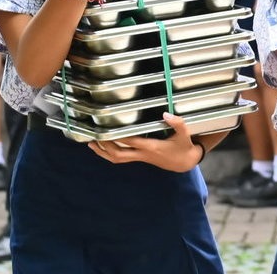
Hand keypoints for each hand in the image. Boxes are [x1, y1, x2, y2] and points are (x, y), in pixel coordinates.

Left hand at [87, 112, 201, 172]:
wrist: (184, 163)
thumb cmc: (183, 147)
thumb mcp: (184, 134)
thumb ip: (177, 123)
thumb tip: (166, 114)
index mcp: (151, 147)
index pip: (130, 142)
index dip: (118, 136)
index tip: (107, 128)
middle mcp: (143, 154)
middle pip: (118, 154)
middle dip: (105, 146)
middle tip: (94, 137)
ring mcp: (140, 158)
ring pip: (117, 159)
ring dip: (103, 152)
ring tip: (91, 144)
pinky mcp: (140, 158)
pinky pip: (121, 158)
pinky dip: (110, 154)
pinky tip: (103, 148)